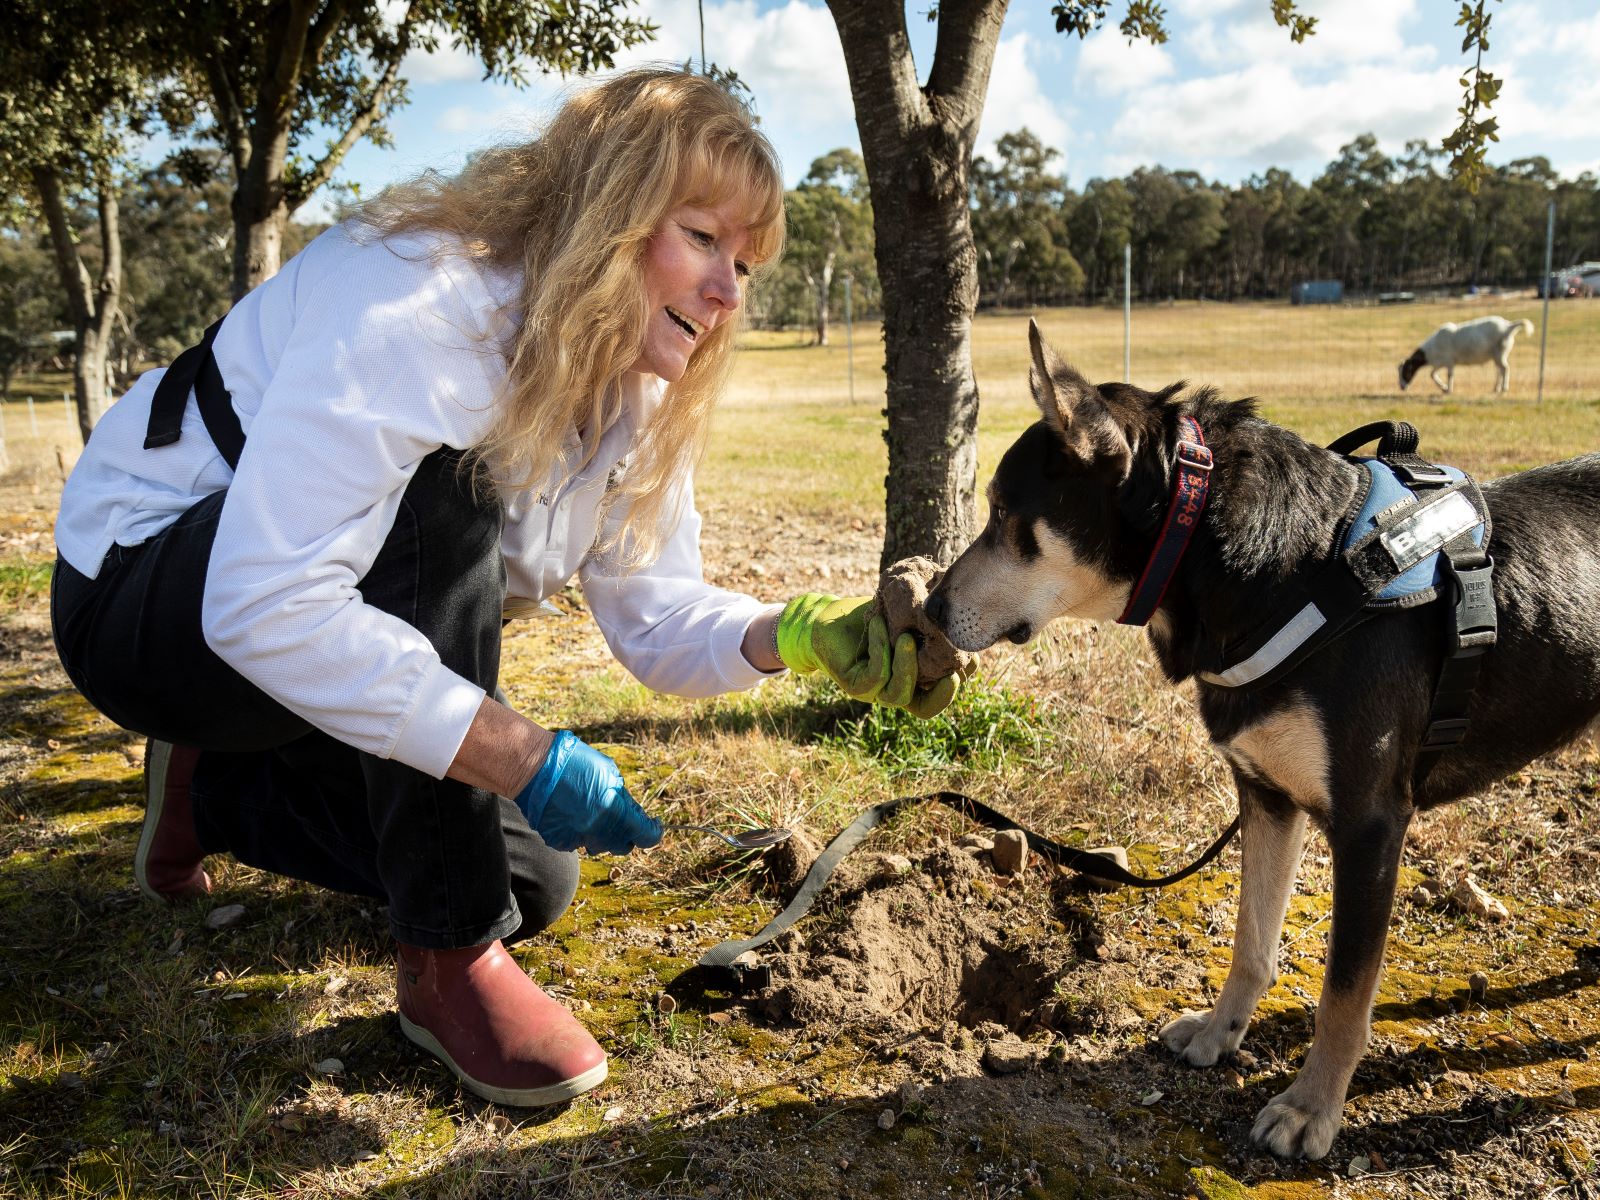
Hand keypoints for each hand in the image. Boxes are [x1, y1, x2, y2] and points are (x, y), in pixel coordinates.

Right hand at [513, 731, 662, 854]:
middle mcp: (598, 831)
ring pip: (598, 845)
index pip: (646, 836)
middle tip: (619, 816)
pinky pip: (576, 843)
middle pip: (623, 846)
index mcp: (615, 812)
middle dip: (625, 833)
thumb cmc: (575, 763)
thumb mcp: (609, 773)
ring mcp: (577, 839)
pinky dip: (578, 832)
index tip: (653, 826)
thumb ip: (624, 799)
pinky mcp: (559, 841)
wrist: (535, 768)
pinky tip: (570, 813)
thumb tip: (635, 815)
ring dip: (601, 834)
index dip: (653, 832)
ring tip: (590, 811)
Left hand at [776, 593, 958, 717]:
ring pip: (897, 695)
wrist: (829, 618)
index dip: (958, 681)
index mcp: (915, 678)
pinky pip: (874, 674)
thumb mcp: (908, 616)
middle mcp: (896, 688)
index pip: (942, 692)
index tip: (970, 658)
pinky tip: (879, 622)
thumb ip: (933, 621)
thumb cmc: (872, 616)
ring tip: (907, 637)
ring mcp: (874, 690)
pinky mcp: (854, 683)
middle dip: (943, 694)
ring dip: (907, 667)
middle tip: (954, 672)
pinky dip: (880, 648)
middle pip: (924, 708)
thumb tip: (967, 613)